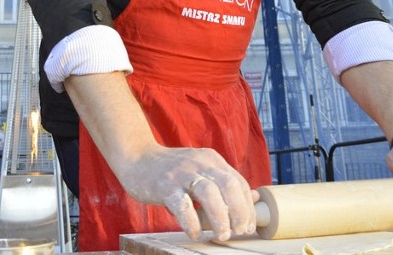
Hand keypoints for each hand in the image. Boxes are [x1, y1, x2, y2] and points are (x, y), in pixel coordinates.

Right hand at [116, 144, 259, 241]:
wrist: (136, 157)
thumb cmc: (171, 169)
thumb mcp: (201, 169)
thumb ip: (224, 182)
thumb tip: (255, 198)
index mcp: (211, 159)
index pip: (238, 182)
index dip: (247, 206)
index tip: (249, 226)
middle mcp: (199, 163)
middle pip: (229, 185)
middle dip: (239, 211)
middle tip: (239, 231)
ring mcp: (181, 174)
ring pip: (209, 193)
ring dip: (220, 217)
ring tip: (221, 235)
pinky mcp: (164, 186)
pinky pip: (182, 205)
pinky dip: (191, 222)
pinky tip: (194, 233)